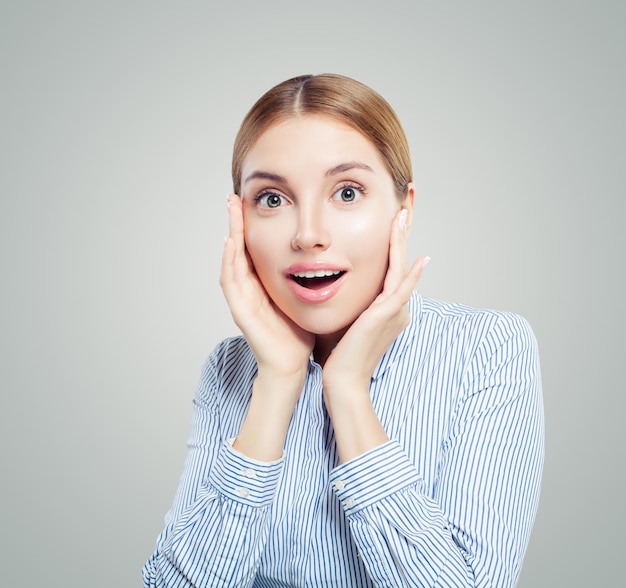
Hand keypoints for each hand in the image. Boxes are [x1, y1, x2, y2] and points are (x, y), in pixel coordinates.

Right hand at [220, 195, 314, 380]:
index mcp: (262, 284)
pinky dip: (230, 261)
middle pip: (238, 248)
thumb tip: (328, 255)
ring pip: (231, 260)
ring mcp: (241, 300)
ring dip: (230, 233)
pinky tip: (232, 242)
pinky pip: (231, 282)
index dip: (251, 224)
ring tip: (231, 208)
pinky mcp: (240, 312)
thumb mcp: (302, 298)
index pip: (254, 248)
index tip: (254, 199)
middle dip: (235, 221)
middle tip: (234, 195)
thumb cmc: (297, 334)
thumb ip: (306, 279)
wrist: (290, 366)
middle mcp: (248, 289)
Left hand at [323, 207, 428, 404]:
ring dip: (402, 245)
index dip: (393, 247)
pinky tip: (419, 260)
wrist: (343, 379)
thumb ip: (353, 305)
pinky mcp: (385, 318)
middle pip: (400, 266)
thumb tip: (341, 288)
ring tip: (403, 220)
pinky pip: (400, 291)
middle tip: (401, 213)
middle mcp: (396, 310)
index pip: (392, 272)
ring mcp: (393, 314)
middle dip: (400, 238)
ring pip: (401, 272)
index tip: (390, 226)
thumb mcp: (348, 321)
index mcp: (388, 310)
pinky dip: (411, 275)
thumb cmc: (341, 353)